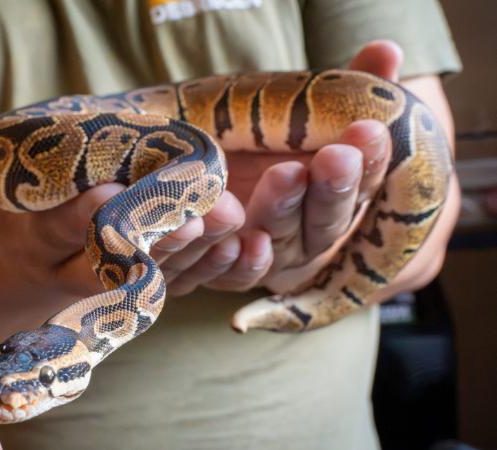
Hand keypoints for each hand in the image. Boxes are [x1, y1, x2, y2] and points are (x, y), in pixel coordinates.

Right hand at [0, 112, 246, 300]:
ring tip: (230, 221)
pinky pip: (177, 282)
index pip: (55, 233)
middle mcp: (73, 271)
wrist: (17, 273)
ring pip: (155, 275)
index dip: (78, 217)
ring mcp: (110, 282)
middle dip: (153, 244)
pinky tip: (241, 241)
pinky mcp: (139, 284)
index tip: (107, 193)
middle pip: (115, 264)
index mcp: (32, 245)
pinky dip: (208, 266)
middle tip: (192, 220)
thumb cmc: (0, 219)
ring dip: (195, 252)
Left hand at [163, 40, 401, 295]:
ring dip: (285, 208)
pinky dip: (243, 262)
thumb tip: (386, 49)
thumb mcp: (311, 114)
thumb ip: (350, 85)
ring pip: (283, 237)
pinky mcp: (232, 269)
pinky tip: (245, 240)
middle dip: (334, 185)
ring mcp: (274, 252)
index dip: (370, 158)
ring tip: (286, 175)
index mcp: (342, 194)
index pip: (364, 179)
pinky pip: (238, 273)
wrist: (221, 185)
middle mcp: (312, 229)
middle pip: (328, 214)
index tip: (369, 130)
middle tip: (336, 156)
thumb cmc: (278, 146)